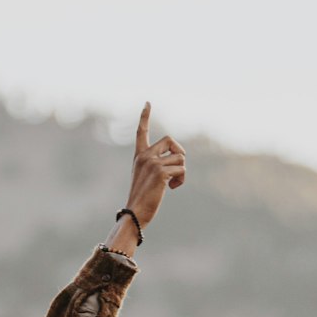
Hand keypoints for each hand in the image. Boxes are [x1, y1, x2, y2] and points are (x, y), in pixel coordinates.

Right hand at [126, 102, 185, 230]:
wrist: (134, 213)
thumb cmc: (142, 200)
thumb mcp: (147, 178)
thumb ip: (158, 165)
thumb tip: (179, 159)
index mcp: (139, 156)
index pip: (141, 131)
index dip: (145, 116)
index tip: (148, 103)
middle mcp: (145, 156)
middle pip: (171, 140)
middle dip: (179, 153)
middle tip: (177, 169)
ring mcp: (152, 163)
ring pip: (180, 158)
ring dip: (181, 172)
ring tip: (171, 184)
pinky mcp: (160, 172)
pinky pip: (181, 169)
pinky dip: (181, 180)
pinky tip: (172, 188)